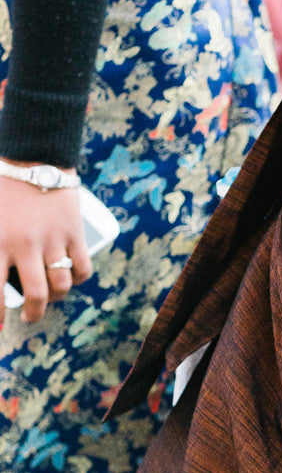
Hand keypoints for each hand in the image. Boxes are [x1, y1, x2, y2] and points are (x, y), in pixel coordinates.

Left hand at [0, 167, 90, 328]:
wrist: (33, 156)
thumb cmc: (1, 188)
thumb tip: (0, 280)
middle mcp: (25, 245)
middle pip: (36, 296)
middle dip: (32, 314)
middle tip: (28, 316)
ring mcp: (53, 239)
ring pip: (61, 286)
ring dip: (56, 297)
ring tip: (50, 296)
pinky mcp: (74, 232)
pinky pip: (82, 269)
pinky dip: (78, 279)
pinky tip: (69, 277)